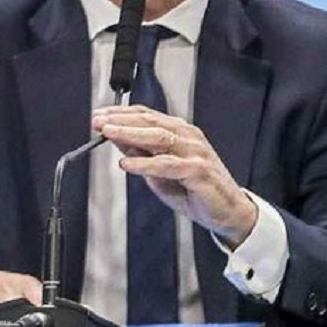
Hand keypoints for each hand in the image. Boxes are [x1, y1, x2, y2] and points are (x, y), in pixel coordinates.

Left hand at [94, 105, 257, 246]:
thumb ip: (142, 154)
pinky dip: (145, 164)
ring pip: (157, 137)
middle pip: (149, 122)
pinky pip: (167, 164)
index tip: (99, 115)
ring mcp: (194, 151)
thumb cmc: (195, 190)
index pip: (146, 115)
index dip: (121, 113)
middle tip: (97, 121)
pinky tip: (127, 164)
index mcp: (179, 131)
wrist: (229, 212)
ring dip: (129, 133)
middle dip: (120, 120)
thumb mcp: (160, 171)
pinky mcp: (198, 170)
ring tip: (107, 133)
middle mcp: (187, 136)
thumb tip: (117, 140)